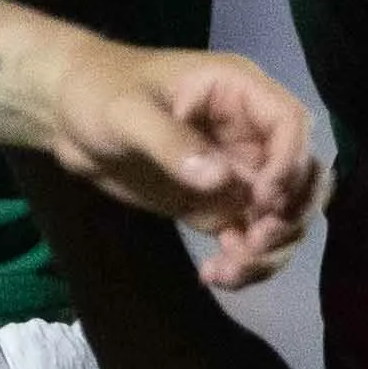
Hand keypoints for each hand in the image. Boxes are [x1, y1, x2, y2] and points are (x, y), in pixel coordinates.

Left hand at [43, 40, 329, 287]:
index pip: (291, 123)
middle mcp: (249, 133)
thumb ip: (172, 142)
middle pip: (302, 175)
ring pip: (282, 214)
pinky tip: (213, 275)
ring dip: (270, 249)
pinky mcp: (215, 204)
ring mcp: (235, 172)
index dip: (289, 163)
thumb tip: (221, 180)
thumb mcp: (127, 112)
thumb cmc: (97, 94)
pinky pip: (249, 237)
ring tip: (228, 269)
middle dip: (289, 215)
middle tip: (252, 243)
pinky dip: (244, 262)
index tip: (262, 200)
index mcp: (238, 92)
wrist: (65, 115)